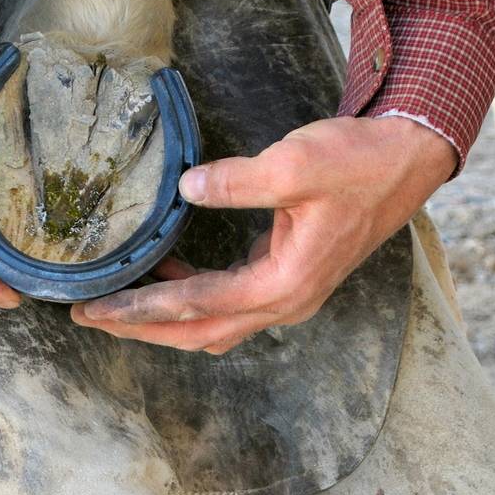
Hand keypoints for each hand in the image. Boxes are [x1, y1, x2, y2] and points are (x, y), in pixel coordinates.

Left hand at [71, 115, 455, 351]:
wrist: (406, 160)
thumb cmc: (358, 162)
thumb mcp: (295, 163)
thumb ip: (237, 181)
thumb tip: (187, 187)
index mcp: (282, 285)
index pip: (194, 306)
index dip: (139, 308)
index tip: (95, 308)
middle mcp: (282, 303)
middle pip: (196, 334)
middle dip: (140, 328)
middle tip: (88, 318)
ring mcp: (286, 296)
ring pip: (211, 326)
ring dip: (164, 320)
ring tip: (114, 303)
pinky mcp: (286, 279)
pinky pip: (228, 302)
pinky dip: (191, 297)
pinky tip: (165, 272)